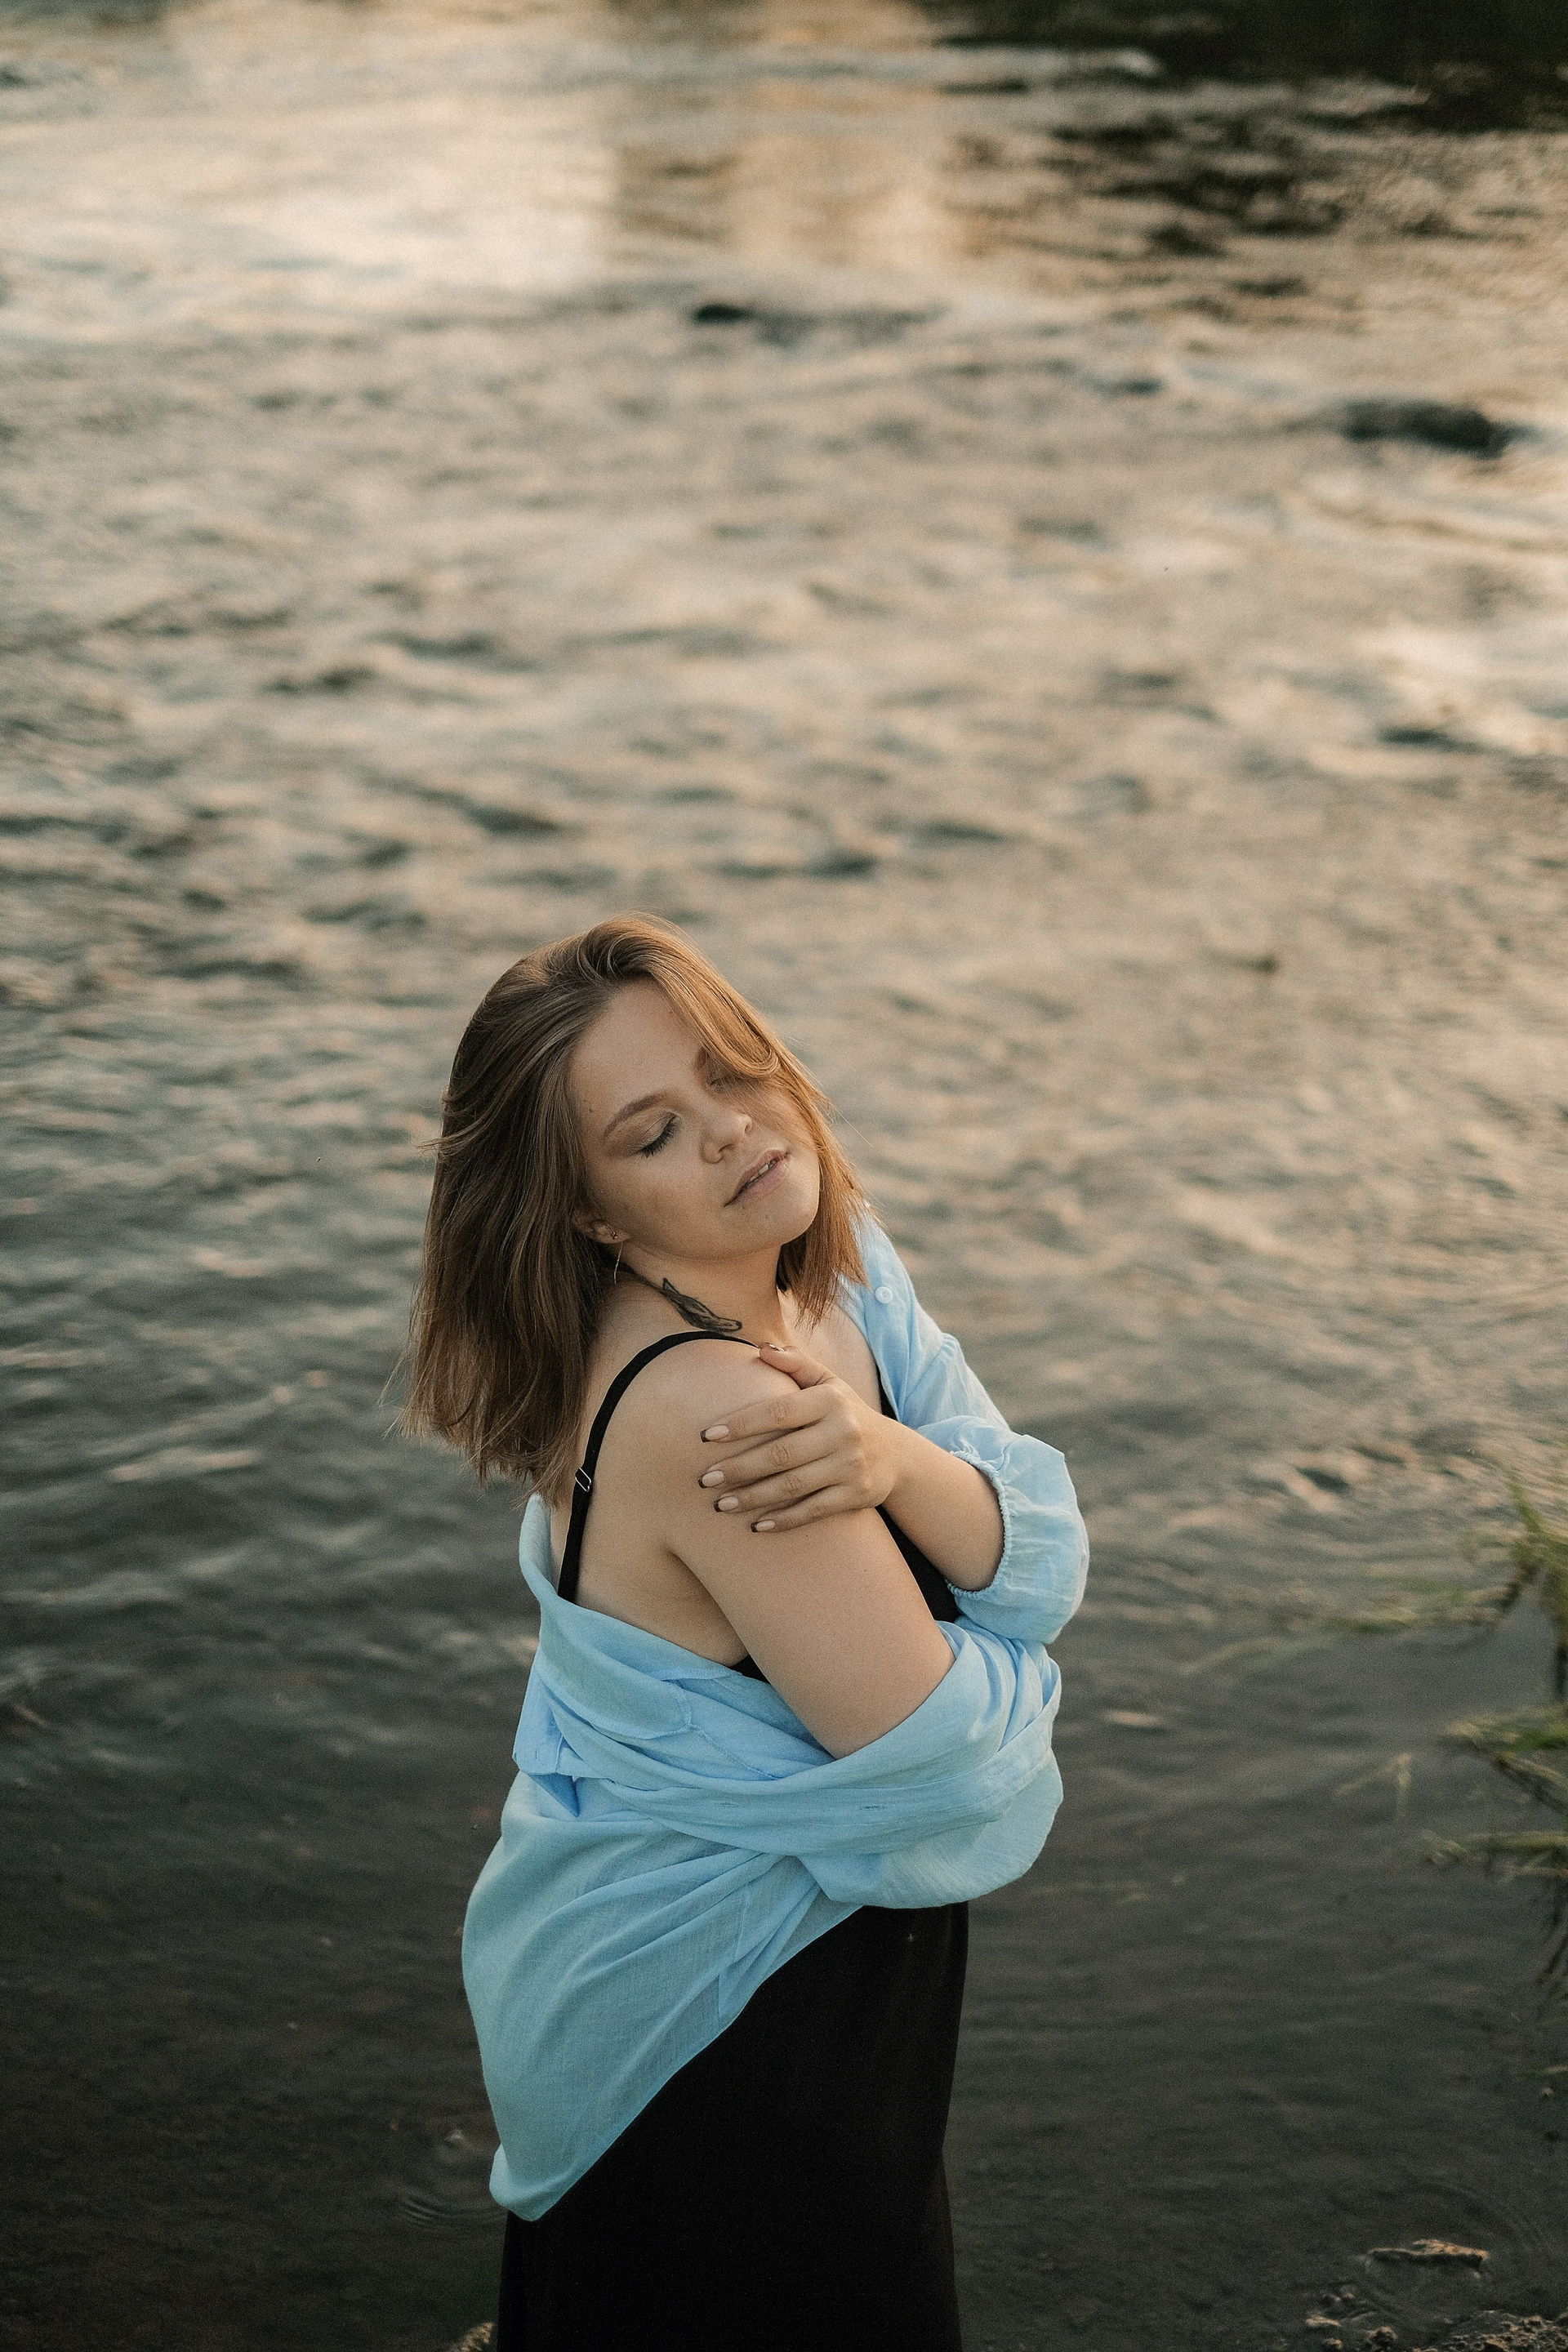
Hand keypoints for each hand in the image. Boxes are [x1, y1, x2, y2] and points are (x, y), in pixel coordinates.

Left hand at [697, 1345, 902, 1531]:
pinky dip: (783, 1520)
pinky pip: (813, 1510)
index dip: (741, 1424)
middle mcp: (843, 1433)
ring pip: (793, 1486)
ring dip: (753, 1497)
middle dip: (739, 1468)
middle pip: (781, 1454)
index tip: (707, 1436)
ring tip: (721, 1504)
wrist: (895, 1454)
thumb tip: (760, 1348)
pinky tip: (756, 1525)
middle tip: (705, 1478)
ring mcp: (850, 1466)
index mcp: (830, 1401)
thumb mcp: (827, 1383)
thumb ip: (795, 1364)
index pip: (779, 1412)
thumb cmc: (845, 1413)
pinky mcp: (855, 1495)